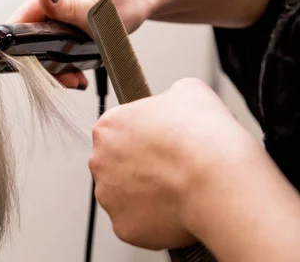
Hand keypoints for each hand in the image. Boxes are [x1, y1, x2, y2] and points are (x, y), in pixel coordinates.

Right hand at [9, 0, 156, 88]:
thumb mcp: (97, 9)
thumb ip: (67, 6)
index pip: (18, 24)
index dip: (26, 52)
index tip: (48, 71)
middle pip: (28, 35)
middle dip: (47, 62)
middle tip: (72, 80)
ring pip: (39, 39)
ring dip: (56, 62)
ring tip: (77, 78)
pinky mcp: (56, 7)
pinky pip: (49, 35)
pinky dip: (61, 53)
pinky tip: (76, 68)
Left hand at [88, 78, 260, 249]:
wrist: (219, 180)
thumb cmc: (204, 135)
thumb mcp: (188, 91)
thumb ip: (168, 97)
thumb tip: (173, 102)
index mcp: (108, 126)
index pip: (119, 130)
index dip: (145, 137)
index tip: (163, 143)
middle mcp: (99, 161)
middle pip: (117, 164)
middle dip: (141, 167)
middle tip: (173, 168)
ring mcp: (109, 197)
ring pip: (125, 195)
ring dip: (146, 194)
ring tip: (179, 189)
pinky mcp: (124, 227)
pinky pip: (137, 223)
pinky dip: (155, 221)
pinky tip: (177, 210)